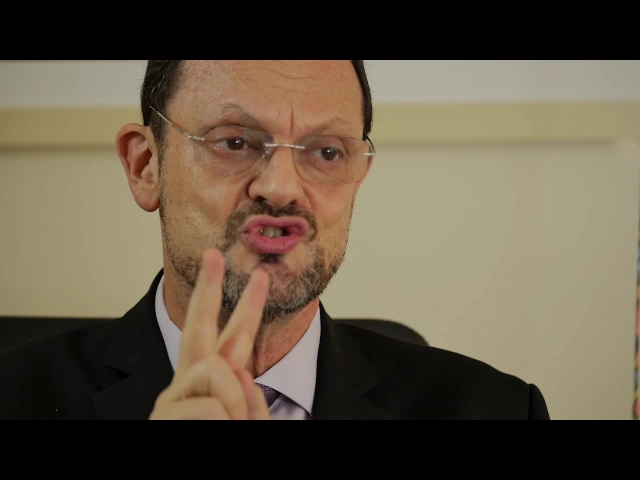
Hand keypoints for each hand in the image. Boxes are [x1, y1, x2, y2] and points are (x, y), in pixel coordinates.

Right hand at [149, 248, 270, 419]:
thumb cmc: (220, 447)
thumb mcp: (247, 421)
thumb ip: (249, 400)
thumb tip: (237, 372)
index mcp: (214, 384)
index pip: (234, 339)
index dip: (249, 307)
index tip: (260, 276)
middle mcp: (188, 383)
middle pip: (198, 325)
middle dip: (208, 288)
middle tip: (212, 254)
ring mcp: (171, 397)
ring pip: (215, 369)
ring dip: (234, 403)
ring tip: (232, 424)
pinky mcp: (162, 415)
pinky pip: (212, 407)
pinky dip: (226, 421)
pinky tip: (216, 429)